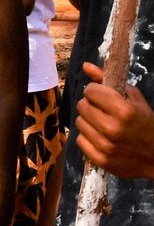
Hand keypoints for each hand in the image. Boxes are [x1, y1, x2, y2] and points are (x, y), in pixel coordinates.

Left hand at [76, 63, 153, 178]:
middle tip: (102, 110)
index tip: (101, 95)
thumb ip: (107, 80)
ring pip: (79, 122)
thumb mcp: (133, 98)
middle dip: (90, 105)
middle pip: (83, 106)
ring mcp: (106, 146)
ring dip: (88, 121)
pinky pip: (80, 140)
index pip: (91, 91)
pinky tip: (100, 137)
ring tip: (101, 123)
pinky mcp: (101, 160)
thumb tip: (85, 65)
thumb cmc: (146, 123)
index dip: (95, 91)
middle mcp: (113, 128)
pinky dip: (87, 137)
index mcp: (124, 110)